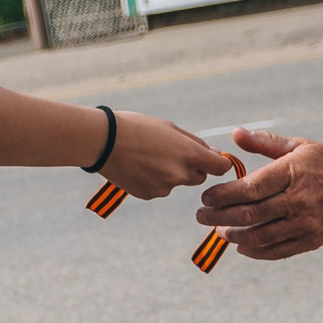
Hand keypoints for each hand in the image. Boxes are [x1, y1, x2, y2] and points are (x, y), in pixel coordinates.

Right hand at [101, 110, 233, 198]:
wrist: (103, 142)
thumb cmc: (137, 128)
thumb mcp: (170, 128)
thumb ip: (195, 143)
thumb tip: (215, 154)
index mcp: (189, 154)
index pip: (220, 167)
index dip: (218, 162)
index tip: (211, 158)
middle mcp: (180, 175)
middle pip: (199, 177)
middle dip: (192, 168)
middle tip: (171, 153)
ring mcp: (164, 187)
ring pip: (177, 182)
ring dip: (170, 173)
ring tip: (148, 157)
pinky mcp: (149, 195)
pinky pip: (159, 188)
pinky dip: (154, 180)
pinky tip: (138, 166)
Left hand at [194, 128, 322, 259]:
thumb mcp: (301, 146)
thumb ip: (265, 143)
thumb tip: (235, 133)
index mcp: (292, 172)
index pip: (249, 188)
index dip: (223, 196)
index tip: (206, 198)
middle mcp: (298, 199)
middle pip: (249, 215)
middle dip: (219, 218)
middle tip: (202, 217)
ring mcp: (305, 223)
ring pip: (260, 236)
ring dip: (234, 236)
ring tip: (219, 231)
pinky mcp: (311, 240)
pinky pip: (277, 251)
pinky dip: (255, 251)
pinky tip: (241, 246)